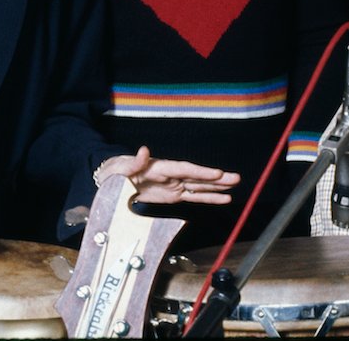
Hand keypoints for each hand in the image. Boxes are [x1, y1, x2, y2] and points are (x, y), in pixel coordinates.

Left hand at [94, 146, 240, 204]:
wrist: (112, 180)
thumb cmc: (116, 171)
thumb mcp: (119, 168)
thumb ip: (133, 162)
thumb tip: (144, 150)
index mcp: (159, 167)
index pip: (184, 168)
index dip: (201, 171)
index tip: (217, 173)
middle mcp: (171, 175)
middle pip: (197, 176)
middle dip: (217, 178)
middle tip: (236, 178)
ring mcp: (174, 185)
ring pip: (200, 186)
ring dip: (217, 187)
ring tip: (235, 185)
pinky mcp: (173, 195)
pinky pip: (194, 196)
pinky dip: (208, 198)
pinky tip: (223, 198)